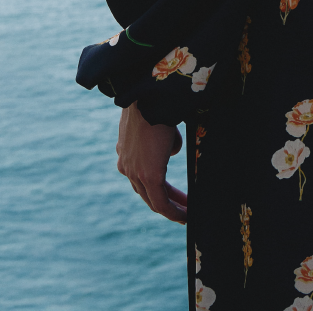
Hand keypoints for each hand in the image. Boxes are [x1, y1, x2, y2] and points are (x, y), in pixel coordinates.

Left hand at [116, 102, 186, 223]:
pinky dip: (173, 211)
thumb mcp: (155, 124)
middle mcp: (126, 167)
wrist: (148, 96)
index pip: (140, 179)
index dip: (156, 189)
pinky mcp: (149, 175)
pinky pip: (161, 202)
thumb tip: (170, 152)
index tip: (170, 195)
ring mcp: (135, 173)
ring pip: (154, 201)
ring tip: (187, 215)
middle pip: (146, 194)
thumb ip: (161, 142)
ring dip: (172, 209)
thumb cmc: (153, 104)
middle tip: (182, 211)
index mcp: (125, 154)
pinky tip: (185, 215)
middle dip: (166, 203)